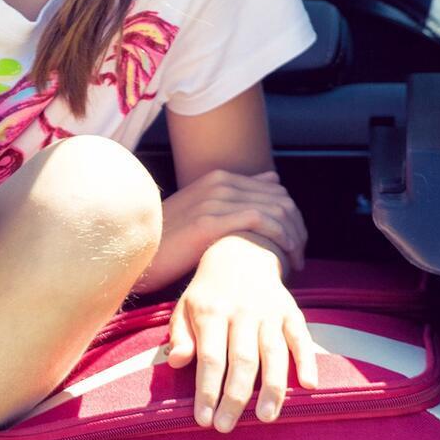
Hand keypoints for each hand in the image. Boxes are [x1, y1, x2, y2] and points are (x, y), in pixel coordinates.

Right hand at [134, 169, 307, 293]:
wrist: (137, 252)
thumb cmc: (170, 239)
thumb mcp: (202, 211)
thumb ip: (235, 197)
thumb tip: (273, 180)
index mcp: (219, 178)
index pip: (276, 191)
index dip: (293, 218)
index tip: (296, 244)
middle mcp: (220, 183)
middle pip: (281, 199)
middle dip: (298, 229)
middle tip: (301, 255)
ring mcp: (214, 199)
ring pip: (276, 209)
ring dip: (294, 237)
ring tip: (296, 261)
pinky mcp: (210, 220)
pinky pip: (261, 221)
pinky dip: (280, 239)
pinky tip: (284, 257)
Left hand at [165, 235, 321, 431]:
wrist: (241, 254)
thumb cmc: (208, 293)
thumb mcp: (184, 308)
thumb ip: (180, 336)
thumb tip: (177, 363)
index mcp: (211, 312)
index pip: (210, 357)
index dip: (207, 390)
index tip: (203, 420)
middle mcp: (242, 313)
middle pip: (241, 360)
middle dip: (234, 397)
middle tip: (227, 427)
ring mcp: (270, 312)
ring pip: (274, 353)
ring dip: (272, 388)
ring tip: (265, 417)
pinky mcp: (291, 312)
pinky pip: (302, 338)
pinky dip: (308, 360)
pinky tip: (309, 385)